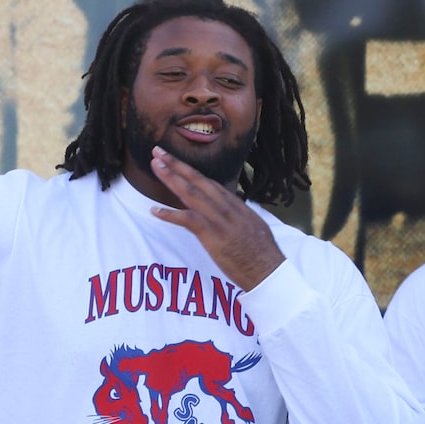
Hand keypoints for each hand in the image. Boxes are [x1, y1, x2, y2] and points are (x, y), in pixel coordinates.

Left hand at [145, 148, 285, 290]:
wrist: (269, 271)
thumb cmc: (262, 255)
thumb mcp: (253, 228)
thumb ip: (239, 217)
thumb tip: (234, 213)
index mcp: (236, 205)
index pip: (209, 183)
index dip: (191, 171)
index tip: (176, 161)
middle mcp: (227, 207)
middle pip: (198, 180)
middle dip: (177, 164)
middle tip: (158, 151)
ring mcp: (220, 219)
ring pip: (191, 193)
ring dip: (171, 178)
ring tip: (156, 165)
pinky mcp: (213, 235)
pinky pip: (188, 220)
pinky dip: (170, 214)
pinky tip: (155, 211)